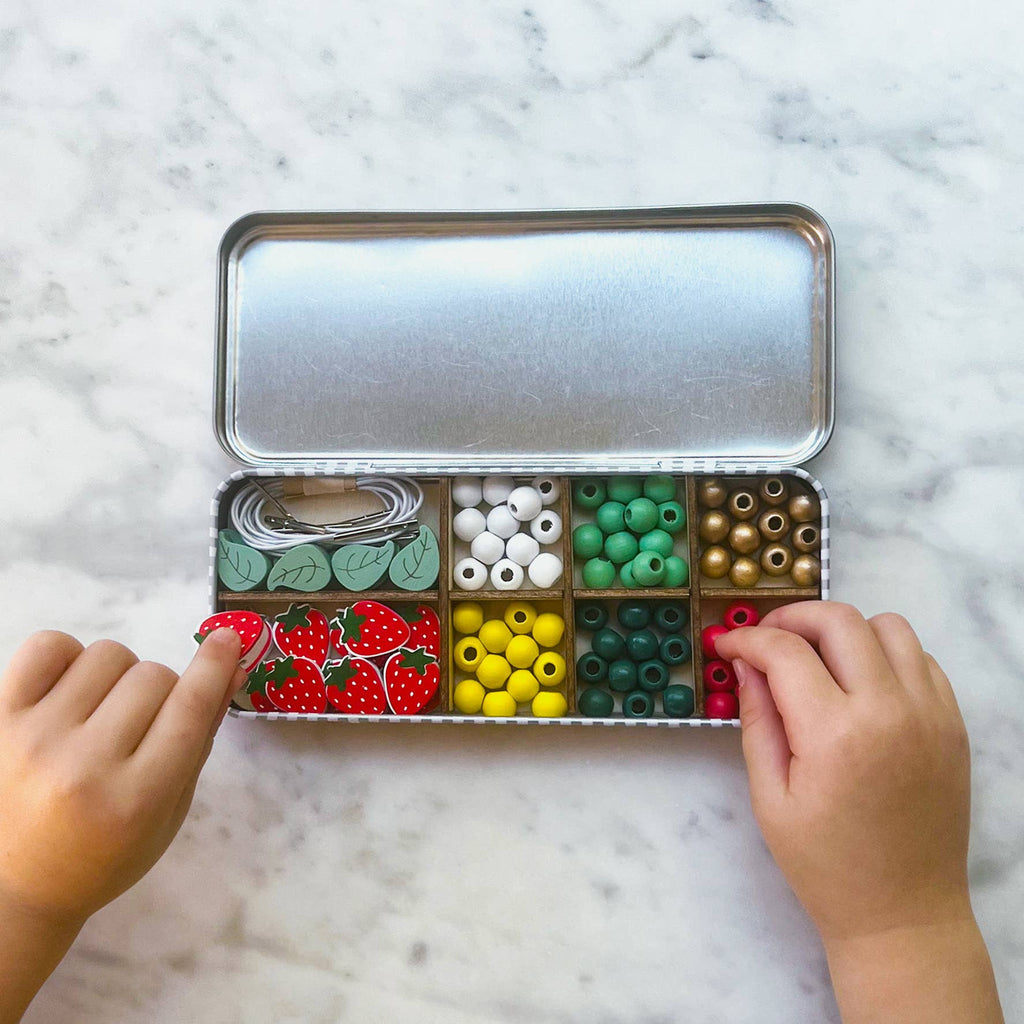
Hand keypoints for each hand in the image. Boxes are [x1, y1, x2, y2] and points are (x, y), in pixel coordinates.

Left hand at [0, 628, 242, 1022]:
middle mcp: (85, 765)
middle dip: (162, 691)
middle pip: (153, 675)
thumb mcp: (169, 812)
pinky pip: (49, 645)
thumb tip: (231, 667)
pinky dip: (69, 656)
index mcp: (136, 799)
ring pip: (108, 655)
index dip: (215, 665)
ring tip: (103, 712)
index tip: (227, 640)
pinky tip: (70, 689)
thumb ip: (201, 738)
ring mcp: (35, 738)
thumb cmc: (106, 854)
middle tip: (143, 725)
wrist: (15, 886)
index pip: (189, 706)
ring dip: (119, 676)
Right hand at [716, 602, 1001, 1022]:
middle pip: (838, 620)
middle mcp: (889, 710)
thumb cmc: (824, 863)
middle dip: (791, 618)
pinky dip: (885, 654)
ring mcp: (930, 713)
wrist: (904, 912)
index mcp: (835, 734)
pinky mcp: (952, 723)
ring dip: (844, 631)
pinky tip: (860, 683)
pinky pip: (921, 658)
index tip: (727, 645)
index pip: (785, 652)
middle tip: (766, 641)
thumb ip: (758, 719)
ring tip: (817, 659)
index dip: (747, 640)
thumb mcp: (770, 796)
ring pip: (888, 626)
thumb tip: (746, 663)